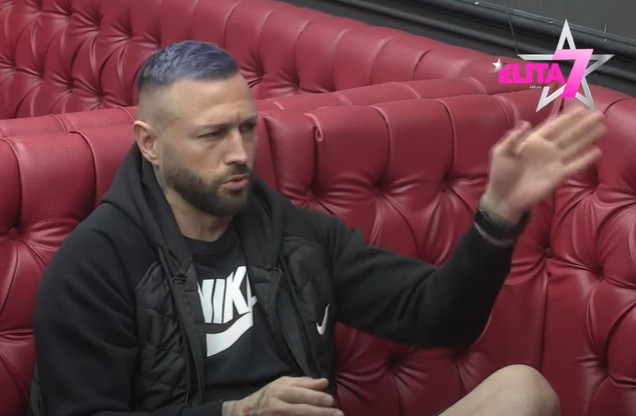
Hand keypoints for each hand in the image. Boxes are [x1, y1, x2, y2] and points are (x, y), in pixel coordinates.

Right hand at [223, 376, 343, 415]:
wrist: (244, 412)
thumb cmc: (268, 395)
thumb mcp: (282, 384)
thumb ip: (303, 383)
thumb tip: (324, 382)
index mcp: (280, 390)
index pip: (300, 393)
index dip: (315, 397)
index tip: (330, 400)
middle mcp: (277, 404)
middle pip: (300, 409)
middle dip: (320, 412)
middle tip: (337, 413)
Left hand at [481, 106, 605, 223]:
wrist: (503, 197)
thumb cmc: (500, 174)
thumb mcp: (500, 152)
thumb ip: (512, 138)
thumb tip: (525, 123)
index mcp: (533, 141)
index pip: (554, 126)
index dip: (567, 117)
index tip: (581, 108)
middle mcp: (547, 149)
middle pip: (569, 134)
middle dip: (583, 124)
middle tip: (598, 114)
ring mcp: (553, 162)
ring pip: (575, 147)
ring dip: (588, 138)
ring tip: (602, 128)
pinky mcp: (557, 176)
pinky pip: (574, 166)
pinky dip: (585, 160)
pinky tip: (596, 152)